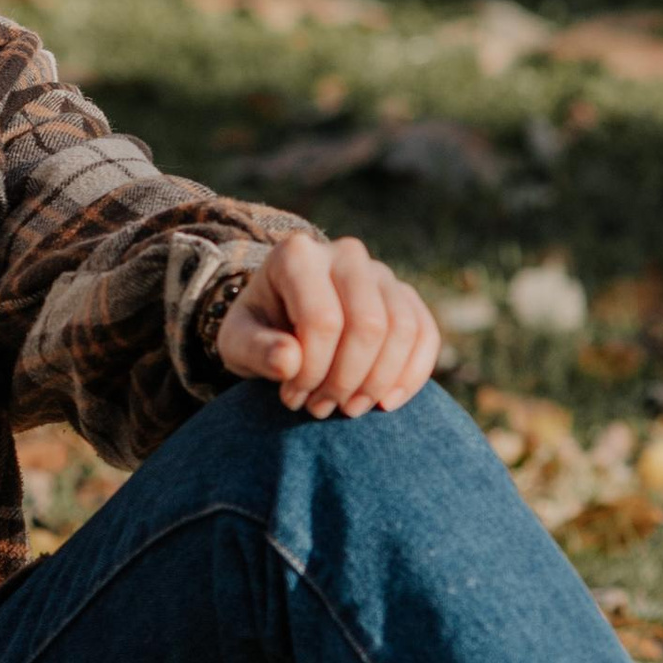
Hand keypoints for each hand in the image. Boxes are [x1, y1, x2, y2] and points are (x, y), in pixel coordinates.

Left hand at [216, 232, 440, 417]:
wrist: (281, 322)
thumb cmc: (258, 333)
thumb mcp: (237, 344)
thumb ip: (255, 351)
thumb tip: (289, 361)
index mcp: (297, 255)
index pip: (323, 319)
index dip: (313, 370)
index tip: (292, 397)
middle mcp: (345, 254)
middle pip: (369, 324)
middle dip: (347, 379)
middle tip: (321, 408)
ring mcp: (381, 273)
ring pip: (403, 330)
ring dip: (377, 382)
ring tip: (347, 408)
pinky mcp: (405, 296)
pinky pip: (425, 334)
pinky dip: (412, 374)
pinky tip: (384, 403)